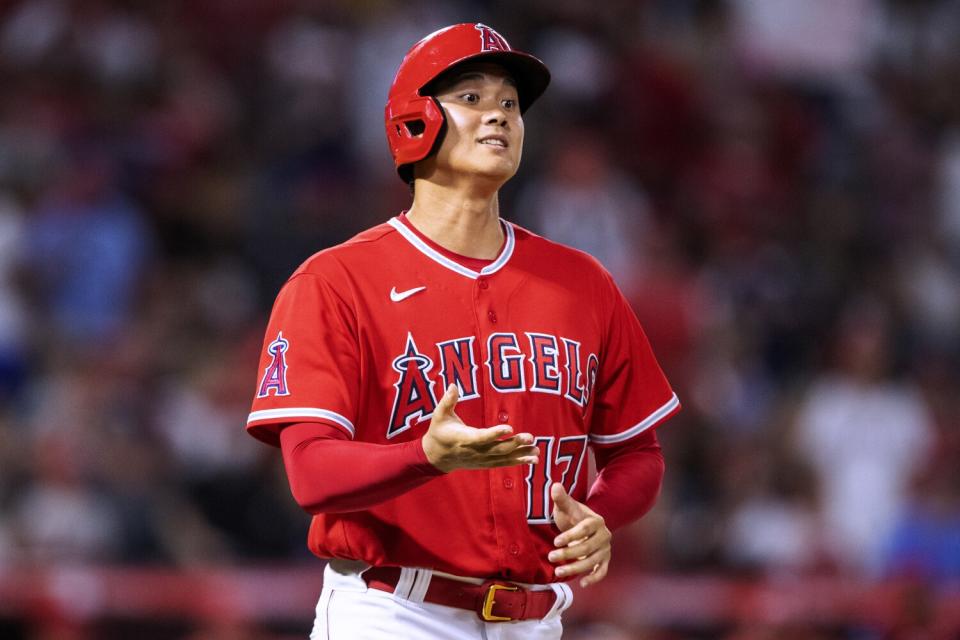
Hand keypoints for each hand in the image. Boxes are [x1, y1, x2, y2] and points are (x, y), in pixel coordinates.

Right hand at [421, 385, 539, 472]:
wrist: (436, 457)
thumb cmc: (439, 432)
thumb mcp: (439, 415)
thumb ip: (448, 401)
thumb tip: (453, 384)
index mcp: (463, 438)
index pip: (481, 437)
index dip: (495, 433)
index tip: (509, 428)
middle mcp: (474, 451)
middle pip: (497, 449)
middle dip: (514, 443)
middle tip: (530, 437)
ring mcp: (481, 459)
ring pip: (503, 458)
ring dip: (520, 455)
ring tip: (536, 451)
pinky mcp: (486, 463)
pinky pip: (504, 463)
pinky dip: (518, 461)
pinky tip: (532, 459)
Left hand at [548, 483, 610, 586]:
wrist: (583, 526)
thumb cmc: (572, 516)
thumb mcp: (566, 507)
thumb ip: (561, 498)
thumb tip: (555, 486)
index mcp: (596, 521)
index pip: (584, 529)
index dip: (571, 536)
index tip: (556, 541)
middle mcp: (604, 535)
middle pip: (587, 547)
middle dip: (568, 554)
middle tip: (551, 557)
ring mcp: (605, 549)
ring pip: (592, 561)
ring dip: (575, 568)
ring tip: (558, 572)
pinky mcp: (604, 561)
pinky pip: (602, 571)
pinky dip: (594, 578)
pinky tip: (583, 583)